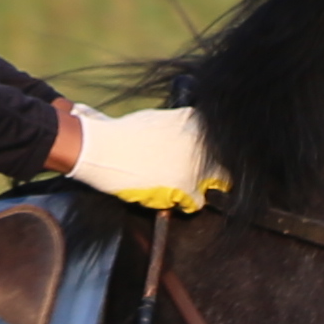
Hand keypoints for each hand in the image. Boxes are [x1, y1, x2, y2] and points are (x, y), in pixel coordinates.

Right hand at [66, 105, 222, 208]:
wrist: (102, 149)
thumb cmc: (123, 134)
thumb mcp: (159, 119)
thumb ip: (181, 127)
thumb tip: (192, 138)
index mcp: (194, 120)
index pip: (221, 140)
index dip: (213, 154)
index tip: (206, 162)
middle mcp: (200, 140)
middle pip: (221, 164)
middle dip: (211, 173)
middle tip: (196, 178)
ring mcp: (195, 163)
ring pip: (211, 184)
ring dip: (198, 188)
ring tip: (178, 186)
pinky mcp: (185, 186)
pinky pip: (197, 202)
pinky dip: (187, 204)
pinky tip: (172, 197)